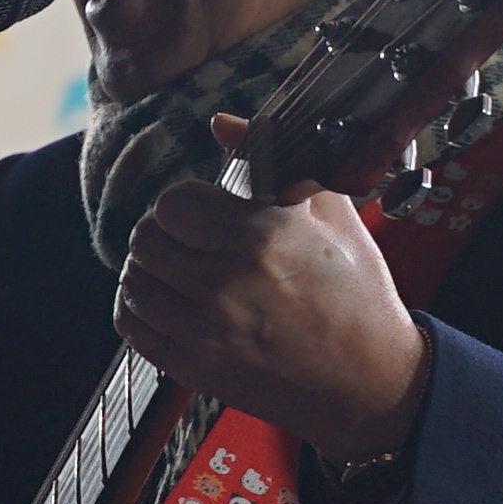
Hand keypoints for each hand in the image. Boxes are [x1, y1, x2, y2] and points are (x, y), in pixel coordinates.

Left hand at [113, 165, 431, 460]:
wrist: (369, 380)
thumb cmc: (356, 293)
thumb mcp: (331, 214)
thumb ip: (271, 159)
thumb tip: (221, 123)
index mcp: (262, 237)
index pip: (173, 203)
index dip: (188, 201)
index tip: (207, 210)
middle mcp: (227, 283)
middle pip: (145, 239)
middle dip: (164, 232)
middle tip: (189, 239)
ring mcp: (206, 330)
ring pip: (133, 280)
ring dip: (149, 268)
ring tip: (178, 268)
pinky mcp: (195, 367)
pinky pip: (133, 326)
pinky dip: (140, 307)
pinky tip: (166, 300)